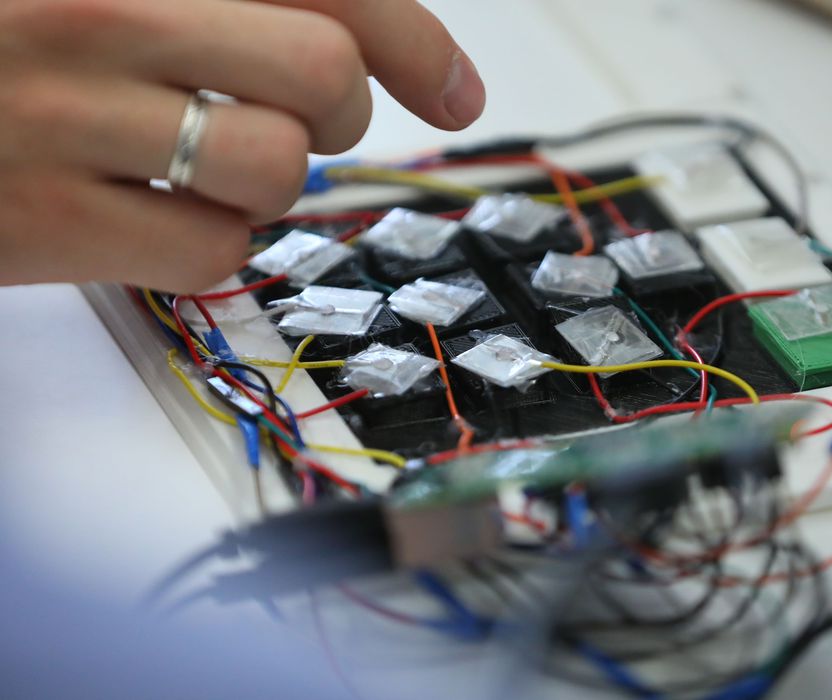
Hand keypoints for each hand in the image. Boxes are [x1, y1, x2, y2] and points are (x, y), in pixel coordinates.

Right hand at [0, 0, 485, 292]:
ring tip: (202, 163)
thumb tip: (360, 45)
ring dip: (267, 179)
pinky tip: (155, 214)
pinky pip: (213, 251)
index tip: (457, 92)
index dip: (414, 39)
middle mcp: (93, 8)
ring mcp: (56, 117)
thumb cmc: (2, 41)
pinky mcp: (37, 222)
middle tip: (297, 119)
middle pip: (324, 72)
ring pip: (276, 168)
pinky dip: (210, 242)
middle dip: (337, 112)